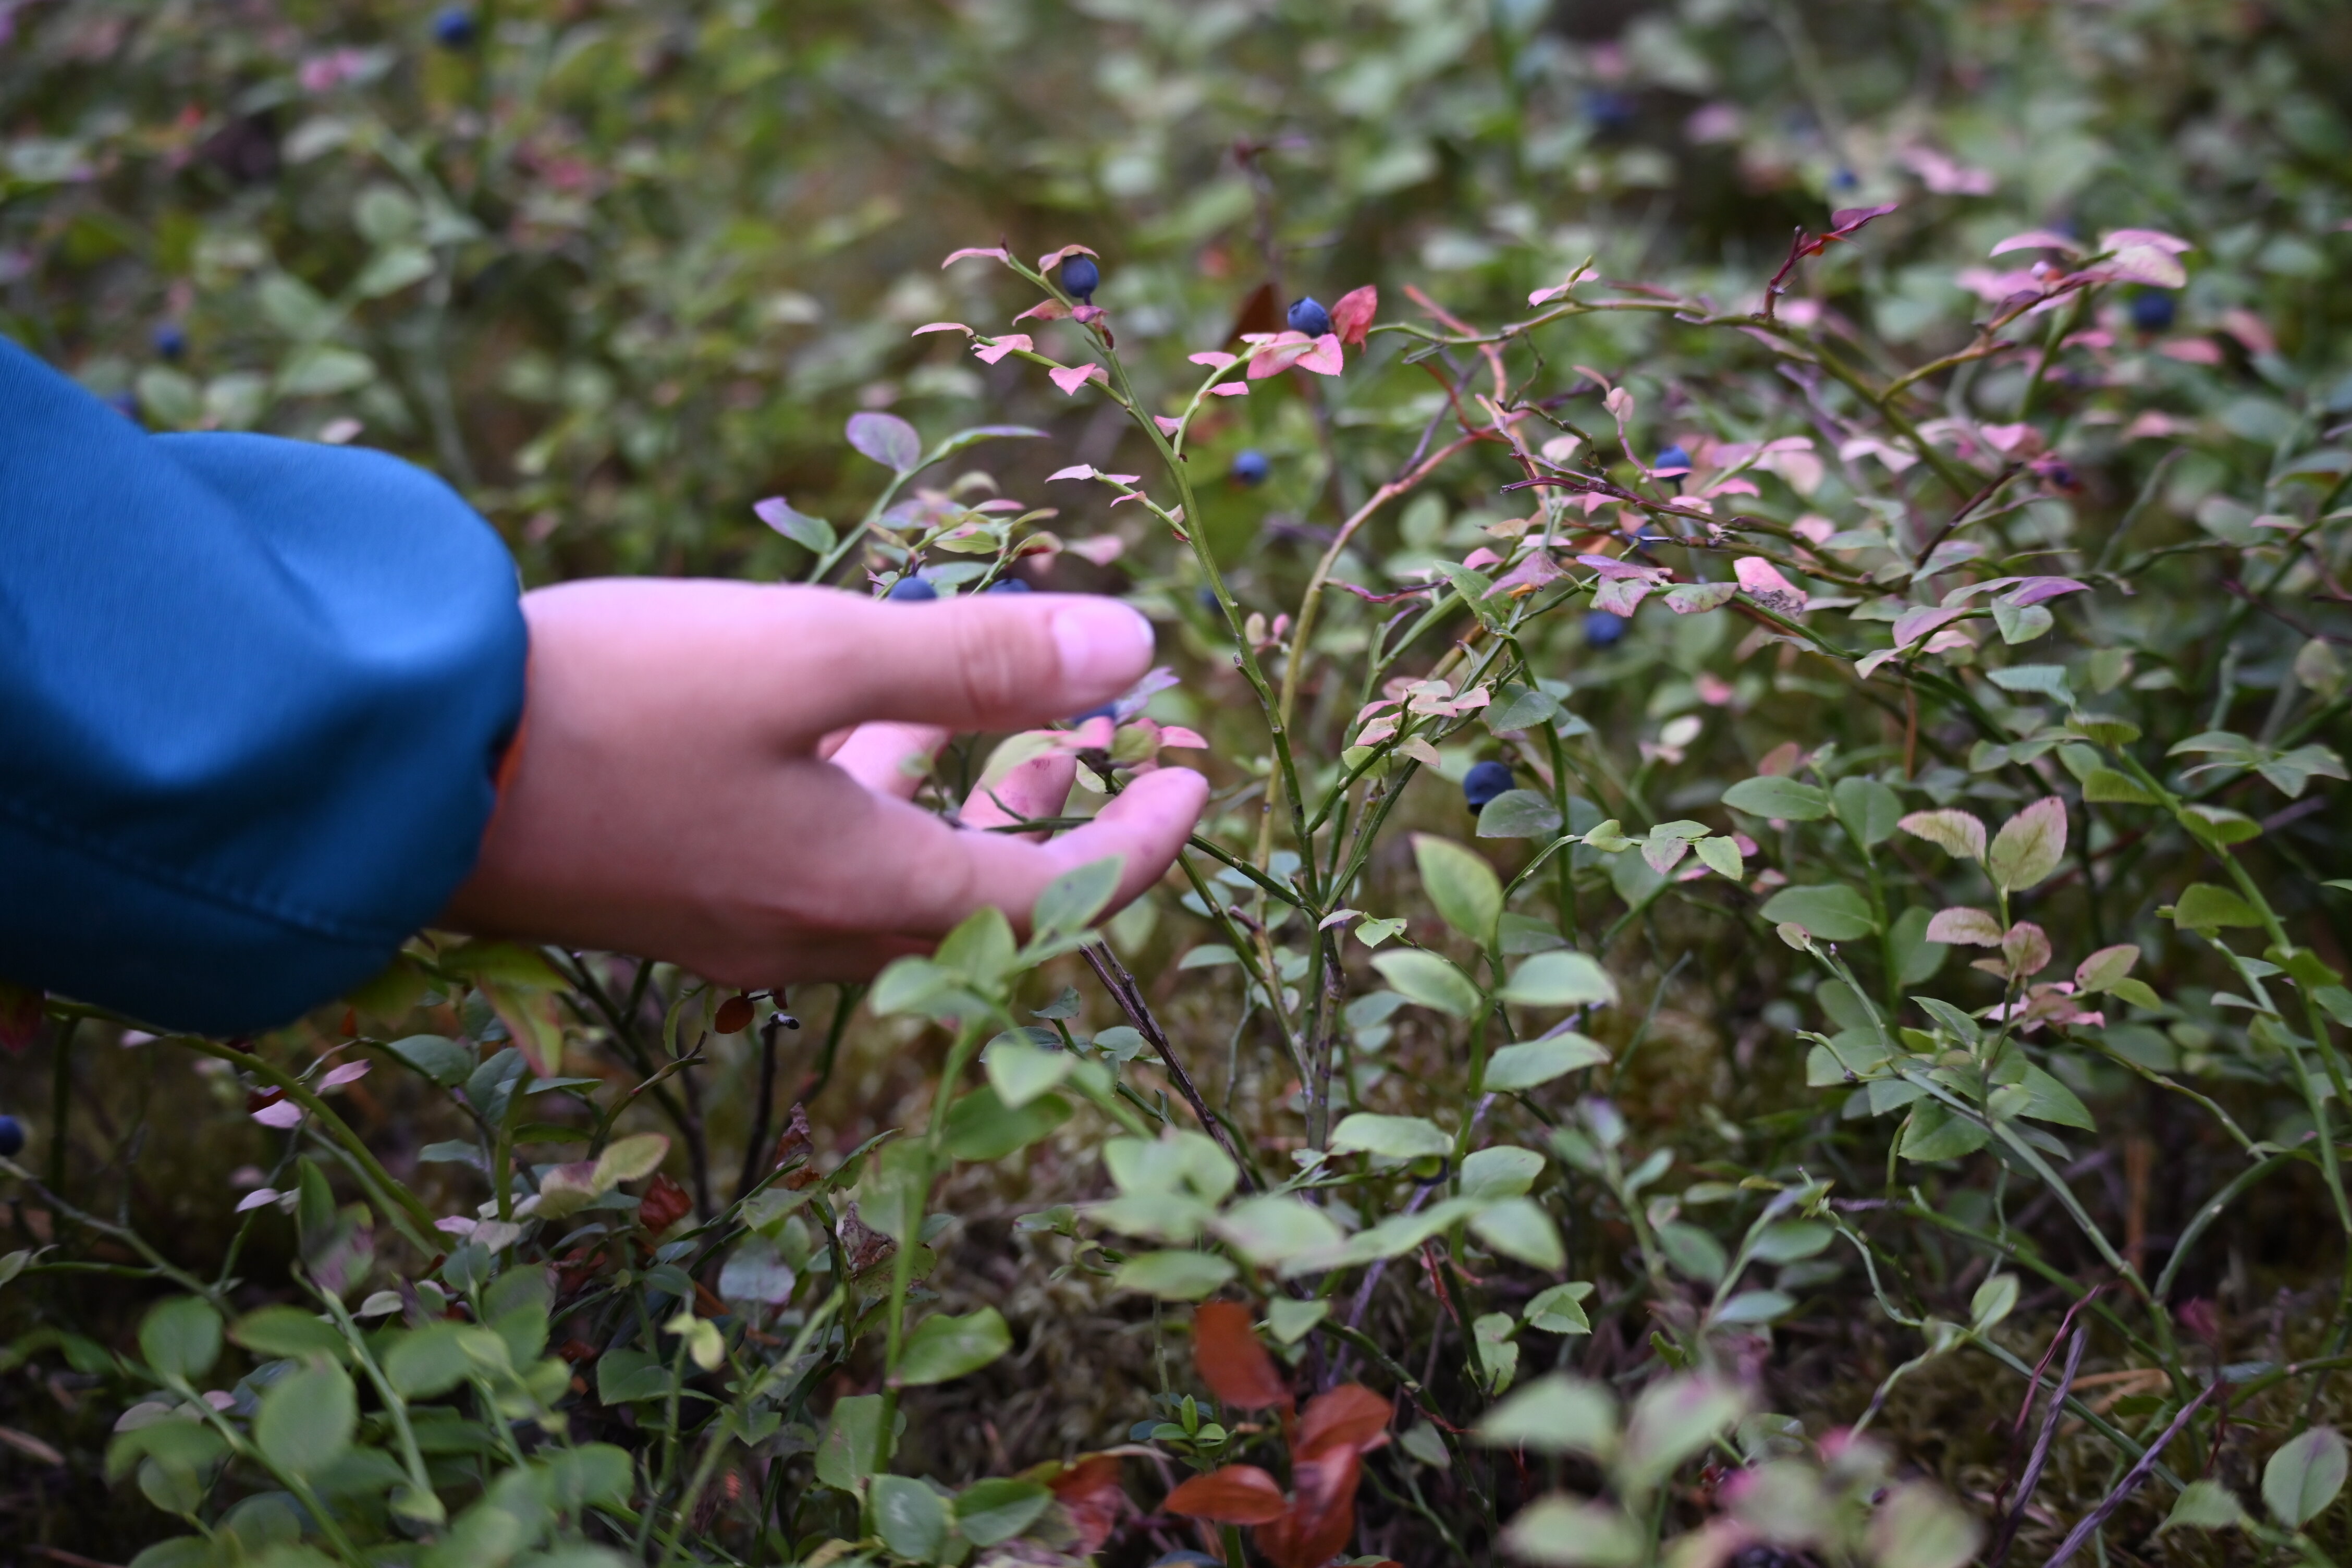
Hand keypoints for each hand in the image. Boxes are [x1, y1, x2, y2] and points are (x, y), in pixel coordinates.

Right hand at [441, 578, 1207, 984]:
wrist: (404, 771)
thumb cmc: (614, 704)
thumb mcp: (810, 656)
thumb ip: (979, 659)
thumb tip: (1134, 648)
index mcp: (871, 894)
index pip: (1060, 897)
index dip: (1145, 836)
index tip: (1196, 766)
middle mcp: (819, 933)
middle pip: (990, 898)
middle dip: (1071, 819)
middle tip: (1127, 742)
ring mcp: (745, 921)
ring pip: (906, 874)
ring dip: (978, 801)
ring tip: (1032, 724)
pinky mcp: (684, 890)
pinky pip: (827, 856)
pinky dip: (884, 792)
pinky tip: (876, 713)